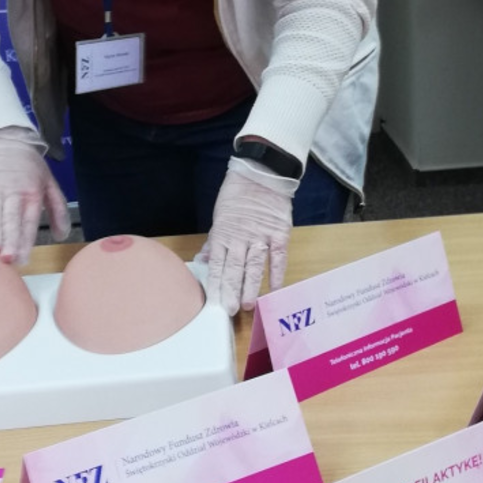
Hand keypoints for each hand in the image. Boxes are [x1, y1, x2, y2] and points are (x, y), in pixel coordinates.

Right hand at [0, 127, 71, 265]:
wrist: (7, 137)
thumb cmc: (29, 166)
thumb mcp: (49, 184)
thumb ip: (57, 209)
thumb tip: (61, 236)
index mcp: (32, 195)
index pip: (29, 222)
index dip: (26, 241)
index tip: (23, 260)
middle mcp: (14, 193)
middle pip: (11, 219)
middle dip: (11, 239)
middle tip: (8, 258)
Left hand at [202, 157, 295, 314]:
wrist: (262, 173)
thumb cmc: (238, 195)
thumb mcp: (220, 217)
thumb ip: (215, 242)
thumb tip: (204, 261)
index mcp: (224, 235)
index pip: (218, 265)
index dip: (216, 284)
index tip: (214, 302)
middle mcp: (241, 239)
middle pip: (235, 268)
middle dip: (231, 290)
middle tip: (228, 309)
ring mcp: (261, 237)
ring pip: (254, 266)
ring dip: (251, 286)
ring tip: (247, 304)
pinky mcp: (279, 233)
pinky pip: (278, 257)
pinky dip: (277, 273)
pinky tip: (274, 289)